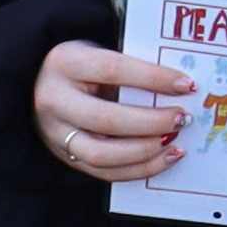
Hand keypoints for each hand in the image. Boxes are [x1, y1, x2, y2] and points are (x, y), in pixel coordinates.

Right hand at [35, 39, 197, 184]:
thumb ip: (133, 68)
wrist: (40, 85)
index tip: (187, 85)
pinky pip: (104, 172)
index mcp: (65, 63)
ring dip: (146, 151)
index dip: (153, 78)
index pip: (113, 70)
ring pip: (102, 154)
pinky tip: (165, 157)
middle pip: (107, 119)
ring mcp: (56, 134)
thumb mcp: (100, 53)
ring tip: (176, 142)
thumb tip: (182, 87)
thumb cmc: (84, 67)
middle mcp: (55, 101)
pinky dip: (140, 169)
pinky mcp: (66, 157)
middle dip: (152, 122)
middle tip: (183, 118)